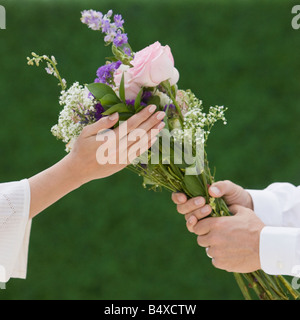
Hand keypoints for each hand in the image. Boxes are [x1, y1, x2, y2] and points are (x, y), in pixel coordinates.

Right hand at [28, 105, 164, 218]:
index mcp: (110, 140)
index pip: (130, 125)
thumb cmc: (81, 148)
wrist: (79, 170)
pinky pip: (138, 153)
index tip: (152, 108)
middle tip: (162, 113)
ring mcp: (122, 158)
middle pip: (139, 134)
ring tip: (162, 125)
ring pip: (141, 144)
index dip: (142, 116)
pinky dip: (147, 145)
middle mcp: (119, 149)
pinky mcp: (123, 164)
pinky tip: (154, 138)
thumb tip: (117, 115)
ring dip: (153, 134)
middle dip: (152, 122)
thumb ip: (102, 124)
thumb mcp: (86, 132)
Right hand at [171, 180, 252, 223]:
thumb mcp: (230, 188)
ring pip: (188, 218)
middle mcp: (194, 206)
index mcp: (195, 194)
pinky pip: (195, 228)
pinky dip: (196, 226)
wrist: (247, 210)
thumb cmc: (236, 196)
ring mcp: (199, 218)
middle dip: (190, 205)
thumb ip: (221, 186)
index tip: (183, 197)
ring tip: (209, 209)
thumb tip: (211, 190)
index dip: (177, 197)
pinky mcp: (205, 228)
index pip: (179, 196)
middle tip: (202, 201)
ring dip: (196, 214)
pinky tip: (205, 223)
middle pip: (181, 208)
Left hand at [192, 205, 264, 272]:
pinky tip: (230, 254)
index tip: (208, 228)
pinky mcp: (222, 263)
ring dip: (214, 248)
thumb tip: (226, 205)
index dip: (202, 227)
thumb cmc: (255, 228)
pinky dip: (220, 259)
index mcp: (216, 224)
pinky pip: (215, 261)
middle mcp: (214, 237)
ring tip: (226, 246)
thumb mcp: (243, 211)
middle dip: (207, 238)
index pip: (197, 226)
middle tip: (217, 238)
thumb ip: (231, 207)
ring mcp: (217, 251)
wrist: (266, 247)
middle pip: (200, 239)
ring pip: (208, 250)